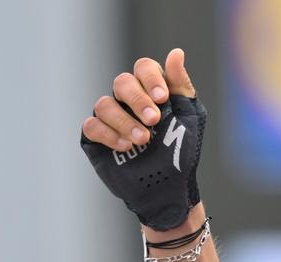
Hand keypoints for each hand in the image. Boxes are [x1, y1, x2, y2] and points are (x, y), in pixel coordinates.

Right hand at [80, 48, 194, 152]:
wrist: (168, 189)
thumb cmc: (180, 152)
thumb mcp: (188, 118)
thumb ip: (181, 86)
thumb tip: (176, 52)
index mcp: (149, 89)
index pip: (144, 68)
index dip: (151, 79)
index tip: (163, 99)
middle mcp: (126, 99)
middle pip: (122, 82)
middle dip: (138, 100)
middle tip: (154, 120)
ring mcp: (110, 117)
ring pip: (104, 104)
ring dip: (124, 121)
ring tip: (143, 140)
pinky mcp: (95, 137)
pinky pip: (92, 126)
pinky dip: (108, 134)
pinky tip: (126, 147)